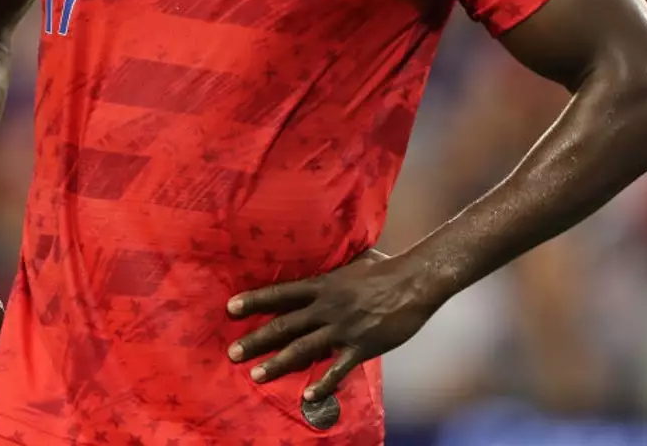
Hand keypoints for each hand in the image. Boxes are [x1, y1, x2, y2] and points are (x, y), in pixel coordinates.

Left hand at [226, 250, 444, 403]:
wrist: (416, 281)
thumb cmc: (387, 267)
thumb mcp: (353, 260)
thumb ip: (334, 264)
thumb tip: (324, 251)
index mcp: (323, 285)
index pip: (281, 293)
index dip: (255, 300)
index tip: (230, 308)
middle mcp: (327, 307)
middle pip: (284, 325)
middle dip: (256, 339)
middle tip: (232, 352)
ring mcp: (343, 328)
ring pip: (303, 349)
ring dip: (278, 363)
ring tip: (256, 374)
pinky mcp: (362, 346)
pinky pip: (338, 369)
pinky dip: (323, 382)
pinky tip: (307, 395)